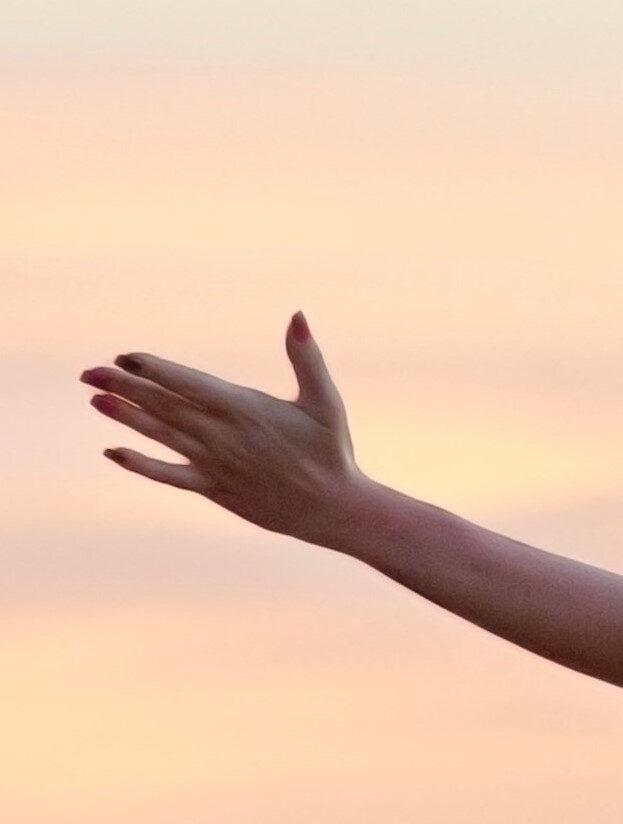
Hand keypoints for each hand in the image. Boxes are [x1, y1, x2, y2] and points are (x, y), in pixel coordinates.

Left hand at [82, 314, 369, 542]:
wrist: (332, 508)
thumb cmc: (331, 450)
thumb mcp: (326, 400)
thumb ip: (307, 358)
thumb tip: (298, 316)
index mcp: (245, 409)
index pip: (189, 383)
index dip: (155, 369)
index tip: (126, 356)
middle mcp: (222, 435)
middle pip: (165, 406)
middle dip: (125, 387)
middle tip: (89, 372)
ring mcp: (214, 463)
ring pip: (161, 435)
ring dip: (125, 417)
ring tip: (94, 399)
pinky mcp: (212, 488)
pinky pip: (168, 475)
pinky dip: (140, 464)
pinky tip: (114, 452)